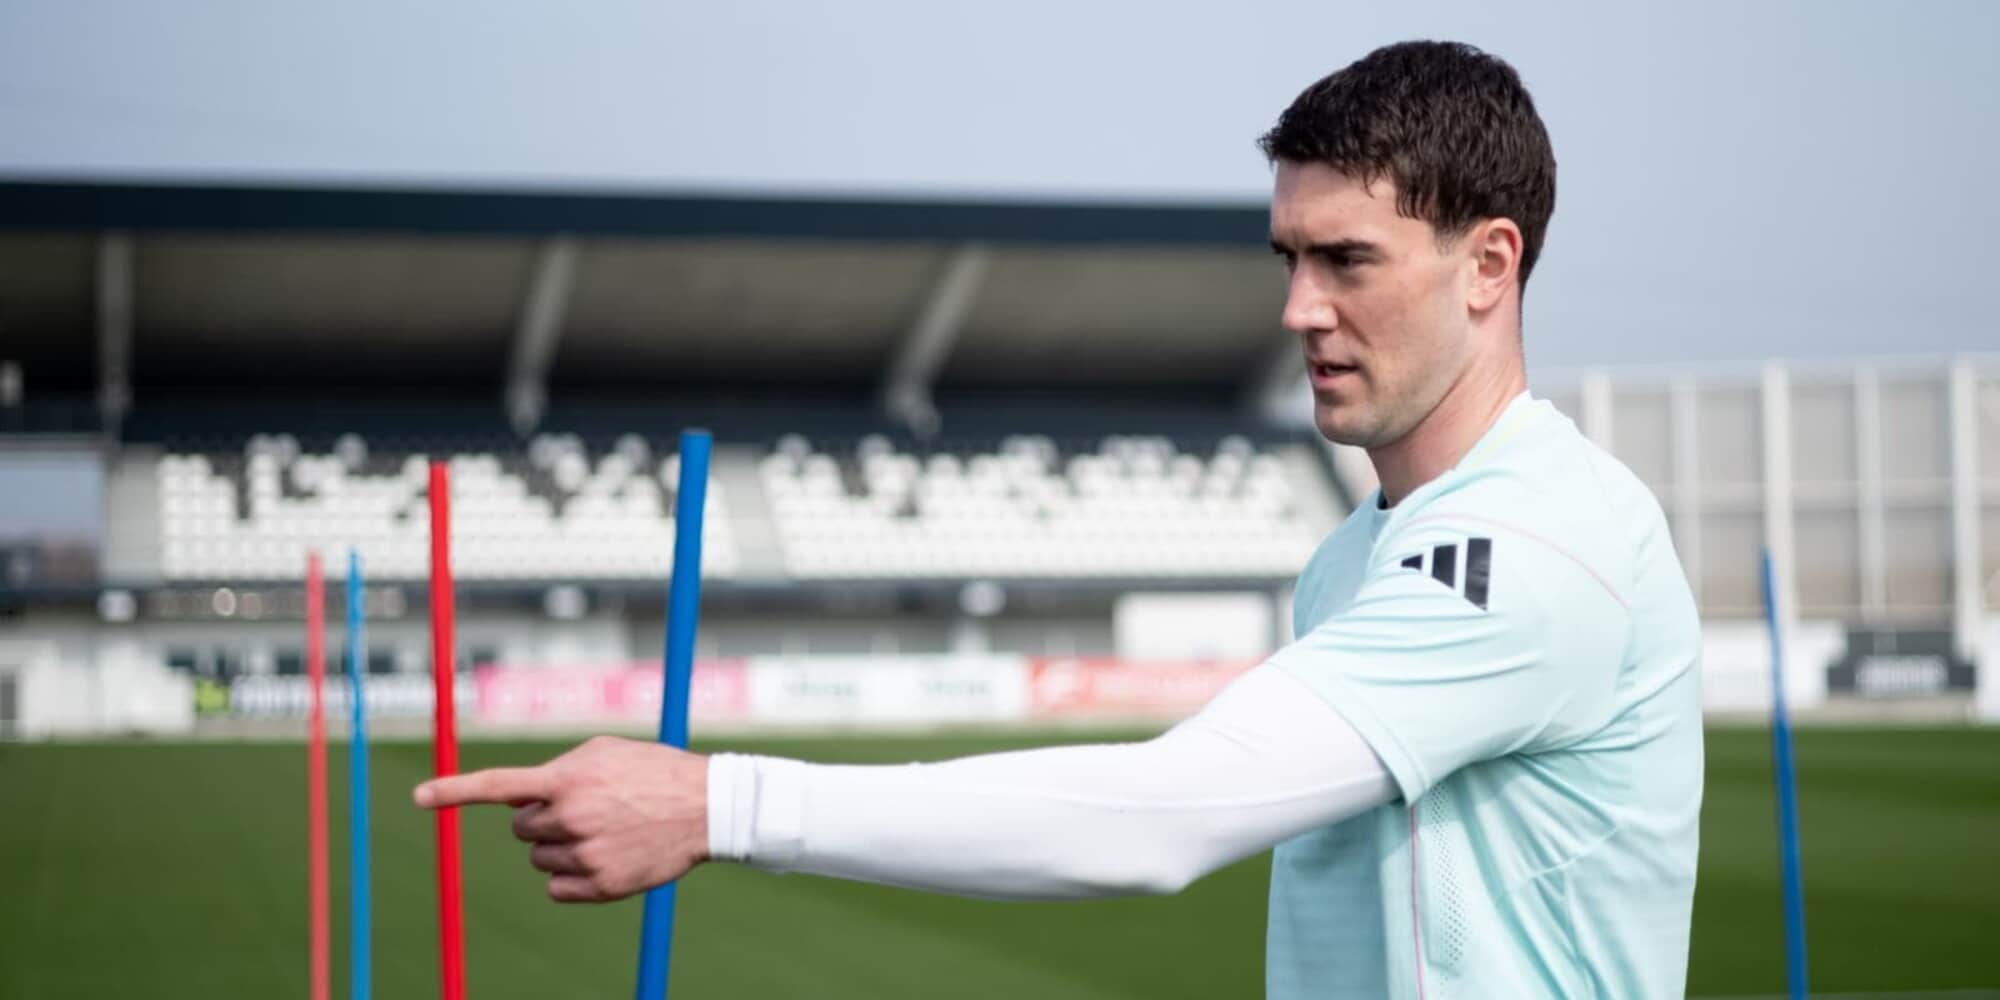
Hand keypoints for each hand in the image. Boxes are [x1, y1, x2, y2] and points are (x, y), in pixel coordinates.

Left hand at [414, 735, 708, 901]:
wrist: (706, 807)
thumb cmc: (652, 772)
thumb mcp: (603, 752)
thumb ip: (558, 769)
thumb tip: (519, 795)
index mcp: (566, 780)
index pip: (497, 786)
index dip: (453, 791)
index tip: (418, 797)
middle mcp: (570, 818)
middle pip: (521, 829)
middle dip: (542, 820)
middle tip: (584, 810)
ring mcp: (585, 854)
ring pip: (538, 859)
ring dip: (560, 847)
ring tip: (604, 830)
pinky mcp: (600, 885)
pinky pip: (557, 887)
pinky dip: (571, 877)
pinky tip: (605, 856)